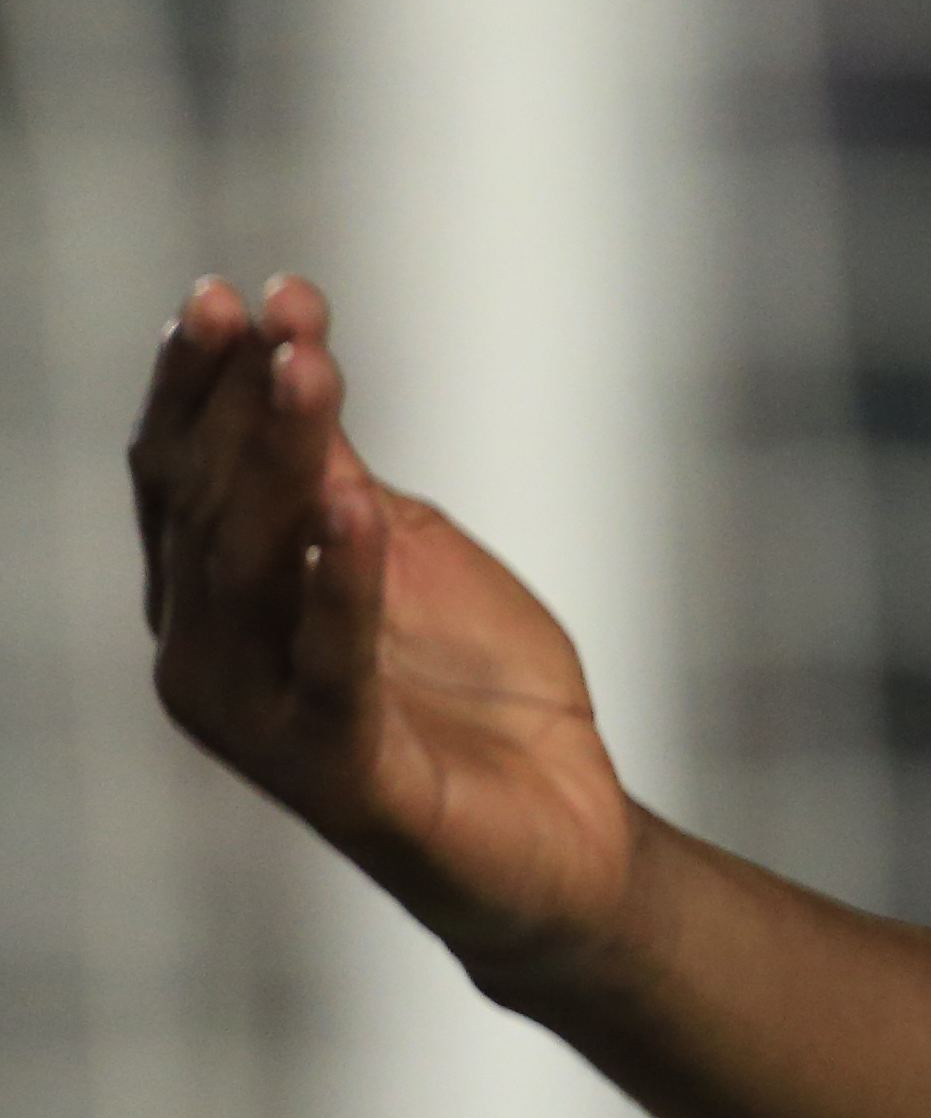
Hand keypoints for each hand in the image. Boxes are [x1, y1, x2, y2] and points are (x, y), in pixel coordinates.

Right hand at [129, 275, 639, 986]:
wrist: (564, 827)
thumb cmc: (475, 689)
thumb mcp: (402, 550)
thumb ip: (338, 471)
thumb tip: (292, 352)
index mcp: (211, 601)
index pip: (179, 472)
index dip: (202, 381)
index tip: (237, 290)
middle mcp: (206, 658)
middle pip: (203, 507)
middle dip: (235, 402)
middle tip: (267, 311)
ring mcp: (260, 719)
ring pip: (249, 570)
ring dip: (282, 462)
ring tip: (311, 371)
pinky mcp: (336, 770)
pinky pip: (329, 660)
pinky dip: (341, 579)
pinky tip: (356, 506)